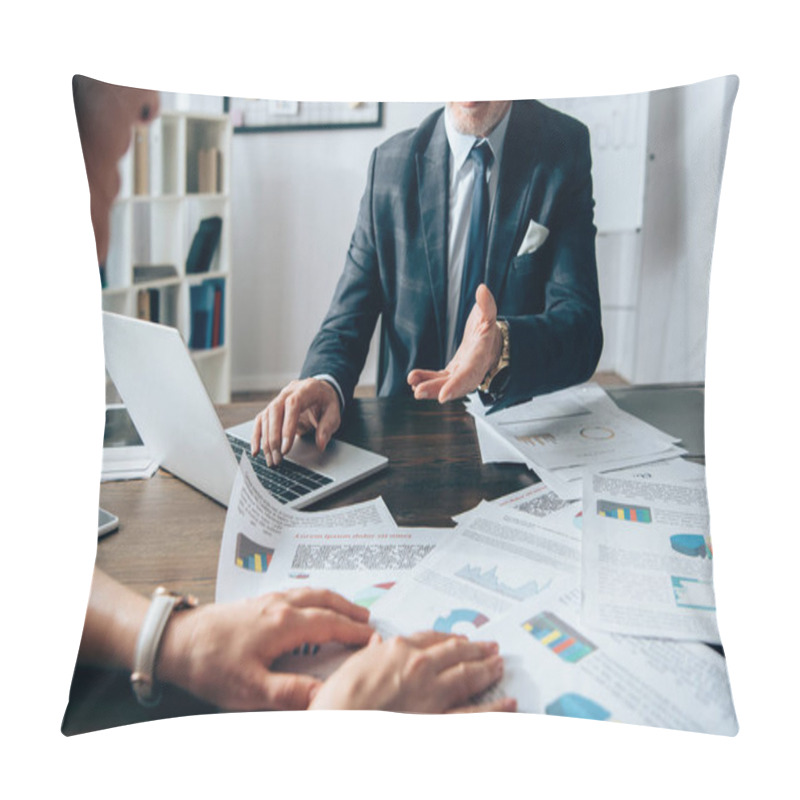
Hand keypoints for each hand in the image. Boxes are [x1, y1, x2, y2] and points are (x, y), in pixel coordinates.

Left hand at [158, 588, 372, 710]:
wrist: (174, 640)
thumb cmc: (209, 663)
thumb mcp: (251, 689)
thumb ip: (291, 692)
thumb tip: (324, 698)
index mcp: (284, 624)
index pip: (330, 625)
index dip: (354, 633)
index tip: (373, 640)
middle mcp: (279, 605)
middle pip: (324, 601)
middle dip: (348, 610)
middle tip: (367, 620)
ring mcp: (266, 601)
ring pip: (309, 593)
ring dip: (332, 600)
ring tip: (345, 609)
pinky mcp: (253, 603)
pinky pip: (294, 592)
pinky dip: (312, 596)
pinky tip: (307, 605)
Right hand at [251, 378, 340, 465]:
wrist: (320, 392)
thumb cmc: (326, 402)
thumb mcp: (334, 413)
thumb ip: (327, 427)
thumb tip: (321, 444)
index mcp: (306, 389)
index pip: (293, 405)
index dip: (287, 426)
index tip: (286, 447)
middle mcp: (288, 392)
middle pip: (275, 411)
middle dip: (274, 437)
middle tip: (278, 458)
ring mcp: (278, 399)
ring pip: (265, 417)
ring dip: (266, 441)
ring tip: (272, 460)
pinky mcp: (272, 408)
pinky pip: (260, 421)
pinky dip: (257, 436)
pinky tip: (256, 451)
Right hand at [308, 630, 508, 712]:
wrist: (339, 724)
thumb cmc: (339, 698)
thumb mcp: (352, 665)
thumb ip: (371, 653)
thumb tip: (377, 643)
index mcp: (398, 649)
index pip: (431, 638)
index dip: (449, 638)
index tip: (460, 639)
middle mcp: (419, 666)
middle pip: (455, 653)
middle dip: (476, 649)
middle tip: (491, 646)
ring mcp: (431, 693)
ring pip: (467, 677)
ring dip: (487, 669)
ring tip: (500, 665)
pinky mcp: (437, 720)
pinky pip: (472, 714)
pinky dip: (494, 708)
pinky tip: (509, 703)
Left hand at [407, 284, 501, 403]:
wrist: (490, 341)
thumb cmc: (488, 327)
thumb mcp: (489, 314)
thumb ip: (487, 305)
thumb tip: (482, 289)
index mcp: (481, 357)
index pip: (470, 374)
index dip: (457, 385)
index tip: (443, 396)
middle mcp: (472, 370)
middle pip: (455, 384)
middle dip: (437, 389)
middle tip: (418, 392)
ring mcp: (461, 373)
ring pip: (445, 384)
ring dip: (429, 386)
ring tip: (413, 384)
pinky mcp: (452, 373)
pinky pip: (439, 379)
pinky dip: (427, 379)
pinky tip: (413, 380)